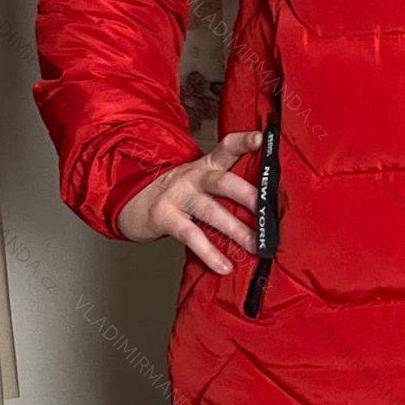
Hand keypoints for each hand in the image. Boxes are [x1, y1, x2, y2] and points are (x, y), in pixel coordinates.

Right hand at [116, 129, 263, 272]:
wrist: (136, 200)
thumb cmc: (181, 192)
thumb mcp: (202, 179)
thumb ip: (229, 184)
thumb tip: (267, 204)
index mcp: (207, 164)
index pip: (227, 147)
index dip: (245, 141)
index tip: (263, 138)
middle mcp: (195, 176)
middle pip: (223, 181)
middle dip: (247, 194)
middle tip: (268, 210)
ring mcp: (179, 196)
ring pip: (211, 211)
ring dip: (235, 230)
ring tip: (255, 245)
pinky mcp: (165, 217)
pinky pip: (191, 236)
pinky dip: (209, 252)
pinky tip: (224, 266)